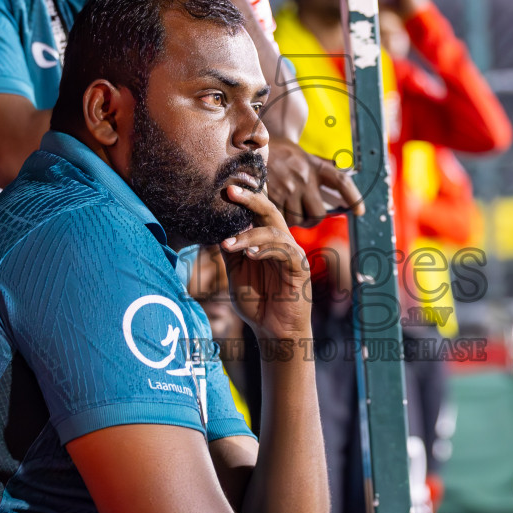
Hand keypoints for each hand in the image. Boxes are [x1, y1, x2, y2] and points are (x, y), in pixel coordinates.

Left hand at [220, 183, 310, 341]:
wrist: (273, 330)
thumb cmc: (256, 301)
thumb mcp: (235, 270)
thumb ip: (230, 247)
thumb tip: (213, 224)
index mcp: (266, 238)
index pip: (258, 210)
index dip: (247, 193)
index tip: (227, 181)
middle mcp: (281, 240)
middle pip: (269, 210)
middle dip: (250, 198)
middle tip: (230, 191)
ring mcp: (292, 252)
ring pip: (274, 230)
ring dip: (249, 234)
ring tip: (229, 244)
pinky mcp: (299, 267)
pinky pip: (284, 251)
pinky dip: (265, 249)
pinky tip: (250, 254)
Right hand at [265, 137, 364, 227]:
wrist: (250, 145)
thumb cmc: (278, 152)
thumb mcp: (301, 155)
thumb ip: (319, 165)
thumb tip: (339, 172)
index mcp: (313, 166)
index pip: (341, 181)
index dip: (353, 197)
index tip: (360, 211)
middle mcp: (304, 178)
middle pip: (318, 214)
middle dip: (313, 220)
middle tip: (306, 217)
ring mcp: (287, 188)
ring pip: (298, 220)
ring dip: (294, 221)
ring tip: (286, 211)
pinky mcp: (271, 196)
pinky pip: (280, 219)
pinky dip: (278, 219)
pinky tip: (272, 211)